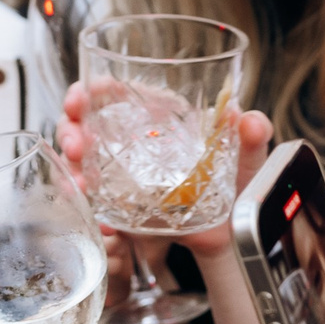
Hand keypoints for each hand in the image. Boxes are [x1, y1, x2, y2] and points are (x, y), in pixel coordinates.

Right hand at [57, 84, 271, 261]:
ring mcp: (124, 173)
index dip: (94, 89)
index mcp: (160, 117)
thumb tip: (248, 118)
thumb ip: (254, 136)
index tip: (84, 94)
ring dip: (71, 166)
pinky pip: (92, 198)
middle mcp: (136, 141)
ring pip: (82, 159)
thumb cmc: (239, 186)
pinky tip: (91, 209)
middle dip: (70, 126)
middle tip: (73, 141)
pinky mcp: (122, 204)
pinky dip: (84, 201)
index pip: (118, 92)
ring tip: (78, 180)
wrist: (234, 234)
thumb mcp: (249, 157)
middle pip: (88, 122)